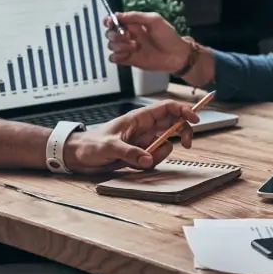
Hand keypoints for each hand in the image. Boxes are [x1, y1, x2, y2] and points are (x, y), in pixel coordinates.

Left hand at [63, 100, 198, 172]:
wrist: (78, 156)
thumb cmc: (90, 145)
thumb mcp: (108, 147)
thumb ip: (129, 152)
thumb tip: (147, 159)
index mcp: (138, 118)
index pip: (167, 108)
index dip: (184, 110)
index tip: (195, 119)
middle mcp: (144, 128)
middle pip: (174, 124)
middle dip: (183, 133)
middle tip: (186, 144)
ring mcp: (143, 141)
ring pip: (165, 144)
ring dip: (160, 154)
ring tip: (141, 160)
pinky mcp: (140, 154)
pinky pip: (155, 158)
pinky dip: (149, 163)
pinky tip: (134, 165)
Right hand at [105, 11, 189, 73]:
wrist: (176, 55)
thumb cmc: (168, 37)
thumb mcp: (154, 20)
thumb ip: (136, 16)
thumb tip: (119, 15)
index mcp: (134, 24)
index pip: (115, 20)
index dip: (110, 21)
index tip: (111, 23)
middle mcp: (129, 35)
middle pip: (110, 33)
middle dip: (115, 34)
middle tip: (127, 36)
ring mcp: (128, 48)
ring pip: (111, 45)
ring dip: (120, 45)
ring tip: (134, 46)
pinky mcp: (129, 59)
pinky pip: (114, 58)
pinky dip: (117, 56)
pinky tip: (127, 54)